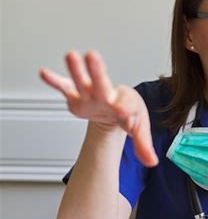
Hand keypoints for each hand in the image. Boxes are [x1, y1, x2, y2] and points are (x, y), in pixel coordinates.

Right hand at [39, 50, 157, 166]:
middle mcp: (107, 96)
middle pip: (102, 84)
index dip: (125, 110)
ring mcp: (91, 94)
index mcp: (125, 103)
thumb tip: (152, 163)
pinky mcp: (76, 96)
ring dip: (76, 69)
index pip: (125, 106)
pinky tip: (44, 73)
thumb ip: (144, 145)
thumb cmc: (129, 114)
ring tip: (70, 55)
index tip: (125, 113)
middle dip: (97, 71)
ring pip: (82, 81)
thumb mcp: (140, 128)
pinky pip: (64, 87)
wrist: (116, 108)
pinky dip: (54, 81)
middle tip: (93, 56)